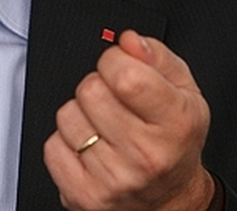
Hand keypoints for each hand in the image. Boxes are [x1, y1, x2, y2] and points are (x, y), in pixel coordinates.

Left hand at [43, 30, 215, 210]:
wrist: (171, 199)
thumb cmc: (174, 140)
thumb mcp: (184, 91)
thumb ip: (157, 56)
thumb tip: (128, 41)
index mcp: (175, 122)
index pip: (124, 75)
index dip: (114, 61)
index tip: (120, 69)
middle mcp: (146, 154)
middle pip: (89, 91)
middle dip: (97, 87)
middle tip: (115, 103)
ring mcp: (114, 179)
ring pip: (67, 116)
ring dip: (80, 115)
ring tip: (104, 128)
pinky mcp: (85, 195)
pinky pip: (52, 146)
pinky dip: (65, 143)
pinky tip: (91, 149)